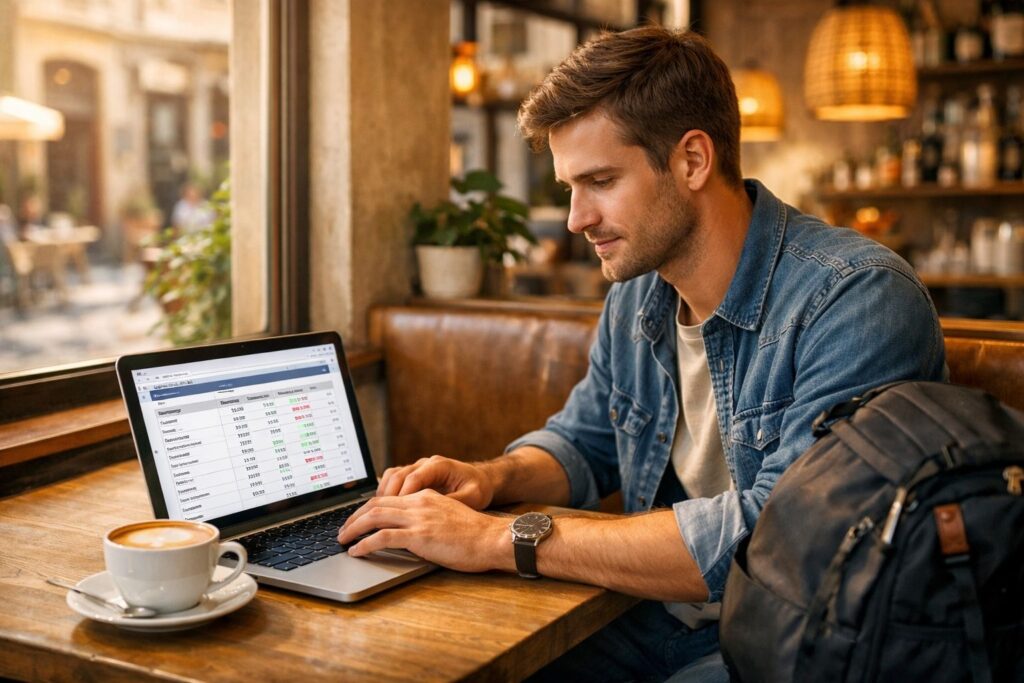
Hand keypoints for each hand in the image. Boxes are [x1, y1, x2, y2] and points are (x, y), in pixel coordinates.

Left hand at [338, 489, 509, 572]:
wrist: (493, 538)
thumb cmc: (477, 535)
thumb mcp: (449, 518)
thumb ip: (429, 520)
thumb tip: (411, 535)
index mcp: (426, 497)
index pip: (389, 497)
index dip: (368, 508)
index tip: (358, 519)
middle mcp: (419, 503)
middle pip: (376, 504)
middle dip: (354, 517)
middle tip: (342, 529)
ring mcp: (418, 518)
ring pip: (374, 517)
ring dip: (353, 528)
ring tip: (342, 540)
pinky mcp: (419, 536)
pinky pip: (383, 537)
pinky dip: (365, 544)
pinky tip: (356, 551)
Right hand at [377, 455, 494, 509]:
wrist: (481, 479)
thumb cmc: (478, 489)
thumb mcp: (473, 497)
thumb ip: (453, 502)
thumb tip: (436, 513)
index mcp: (440, 466)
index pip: (414, 477)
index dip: (402, 495)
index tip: (394, 513)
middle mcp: (426, 463)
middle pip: (398, 475)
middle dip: (385, 497)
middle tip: (378, 517)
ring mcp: (418, 467)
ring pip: (392, 476)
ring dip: (383, 494)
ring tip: (376, 514)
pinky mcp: (414, 475)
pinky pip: (393, 480)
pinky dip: (386, 493)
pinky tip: (383, 510)